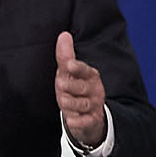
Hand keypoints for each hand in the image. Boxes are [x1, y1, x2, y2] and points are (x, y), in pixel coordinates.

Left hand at [54, 32, 106, 147]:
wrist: (87, 117)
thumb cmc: (75, 90)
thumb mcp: (69, 73)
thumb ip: (66, 56)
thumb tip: (64, 35)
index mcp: (90, 76)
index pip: (85, 70)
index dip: (77, 67)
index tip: (69, 65)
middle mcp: (95, 90)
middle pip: (82, 88)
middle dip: (71, 86)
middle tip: (60, 85)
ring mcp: (94, 106)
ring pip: (82, 104)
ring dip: (71, 103)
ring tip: (62, 100)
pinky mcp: (92, 121)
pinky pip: (85, 122)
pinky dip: (78, 122)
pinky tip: (71, 120)